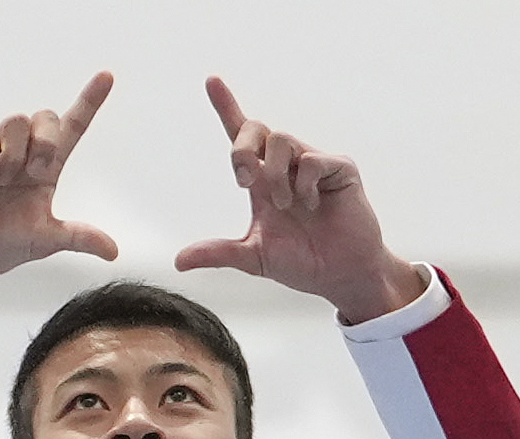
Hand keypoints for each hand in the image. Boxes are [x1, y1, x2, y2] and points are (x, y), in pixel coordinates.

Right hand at [0, 72, 118, 308]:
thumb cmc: (0, 246)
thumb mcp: (45, 242)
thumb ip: (78, 237)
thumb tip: (113, 251)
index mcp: (45, 169)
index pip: (72, 128)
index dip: (89, 101)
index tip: (107, 76)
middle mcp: (21, 153)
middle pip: (45, 116)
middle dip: (46, 141)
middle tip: (34, 173)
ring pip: (16, 121)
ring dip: (14, 156)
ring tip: (0, 183)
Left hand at [175, 77, 424, 323]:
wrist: (340, 276)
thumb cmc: (302, 263)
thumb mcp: (253, 258)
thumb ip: (218, 253)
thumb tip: (178, 261)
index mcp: (263, 181)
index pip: (241, 136)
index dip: (226, 106)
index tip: (211, 81)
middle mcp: (286, 166)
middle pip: (256, 128)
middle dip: (242, 149)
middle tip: (245, 182)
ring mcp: (314, 164)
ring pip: (281, 139)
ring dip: (274, 175)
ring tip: (285, 205)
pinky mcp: (339, 168)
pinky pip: (311, 159)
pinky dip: (303, 184)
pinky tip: (312, 205)